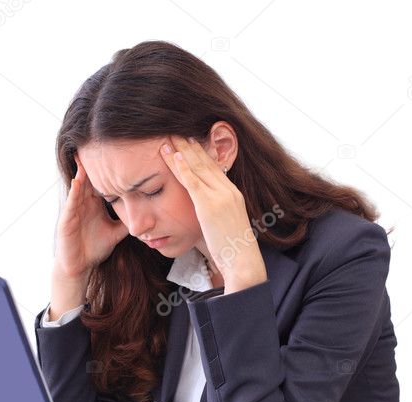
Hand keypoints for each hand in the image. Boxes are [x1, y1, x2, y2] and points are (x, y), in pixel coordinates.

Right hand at [53, 155, 130, 278]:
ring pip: (78, 188)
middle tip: (94, 143)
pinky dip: (73, 192)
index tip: (113, 152)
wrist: (80, 267)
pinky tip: (77, 181)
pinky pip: (70, 204)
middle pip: (88, 179)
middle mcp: (82, 204)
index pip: (100, 182)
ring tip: (83, 155)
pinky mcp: (66, 222)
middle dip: (90, 163)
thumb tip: (147, 215)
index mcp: (94, 205)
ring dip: (81, 172)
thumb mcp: (116, 232)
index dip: (105, 168)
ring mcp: (73, 211)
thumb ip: (128, 222)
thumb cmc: (94, 248)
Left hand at [160, 136, 266, 290]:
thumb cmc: (234, 249)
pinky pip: (192, 182)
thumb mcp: (228, 225)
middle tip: (176, 131)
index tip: (190, 141)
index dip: (201, 153)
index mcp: (233, 194)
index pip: (215, 168)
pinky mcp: (209, 205)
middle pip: (206, 162)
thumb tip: (208, 214)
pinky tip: (172, 156)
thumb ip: (218, 214)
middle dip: (189, 146)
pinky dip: (182, 167)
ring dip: (181, 151)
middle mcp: (228, 190)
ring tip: (168, 138)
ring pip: (197, 167)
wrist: (243, 260)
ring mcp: (219, 196)